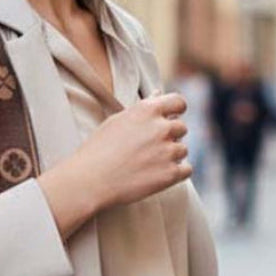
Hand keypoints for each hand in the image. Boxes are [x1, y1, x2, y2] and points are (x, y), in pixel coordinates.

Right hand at [80, 90, 191, 210]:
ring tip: (147, 165)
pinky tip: (158, 175)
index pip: (179, 102)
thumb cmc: (97, 151)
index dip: (176, 111)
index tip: (169, 120)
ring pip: (182, 150)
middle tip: (148, 150)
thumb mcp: (116, 121)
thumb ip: (142, 108)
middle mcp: (162, 128)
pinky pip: (186, 170)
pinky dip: (176, 173)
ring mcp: (168, 151)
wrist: (89, 181)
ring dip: (171, 156)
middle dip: (170, 137)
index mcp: (148, 110)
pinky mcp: (170, 174)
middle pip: (181, 128)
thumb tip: (159, 93)